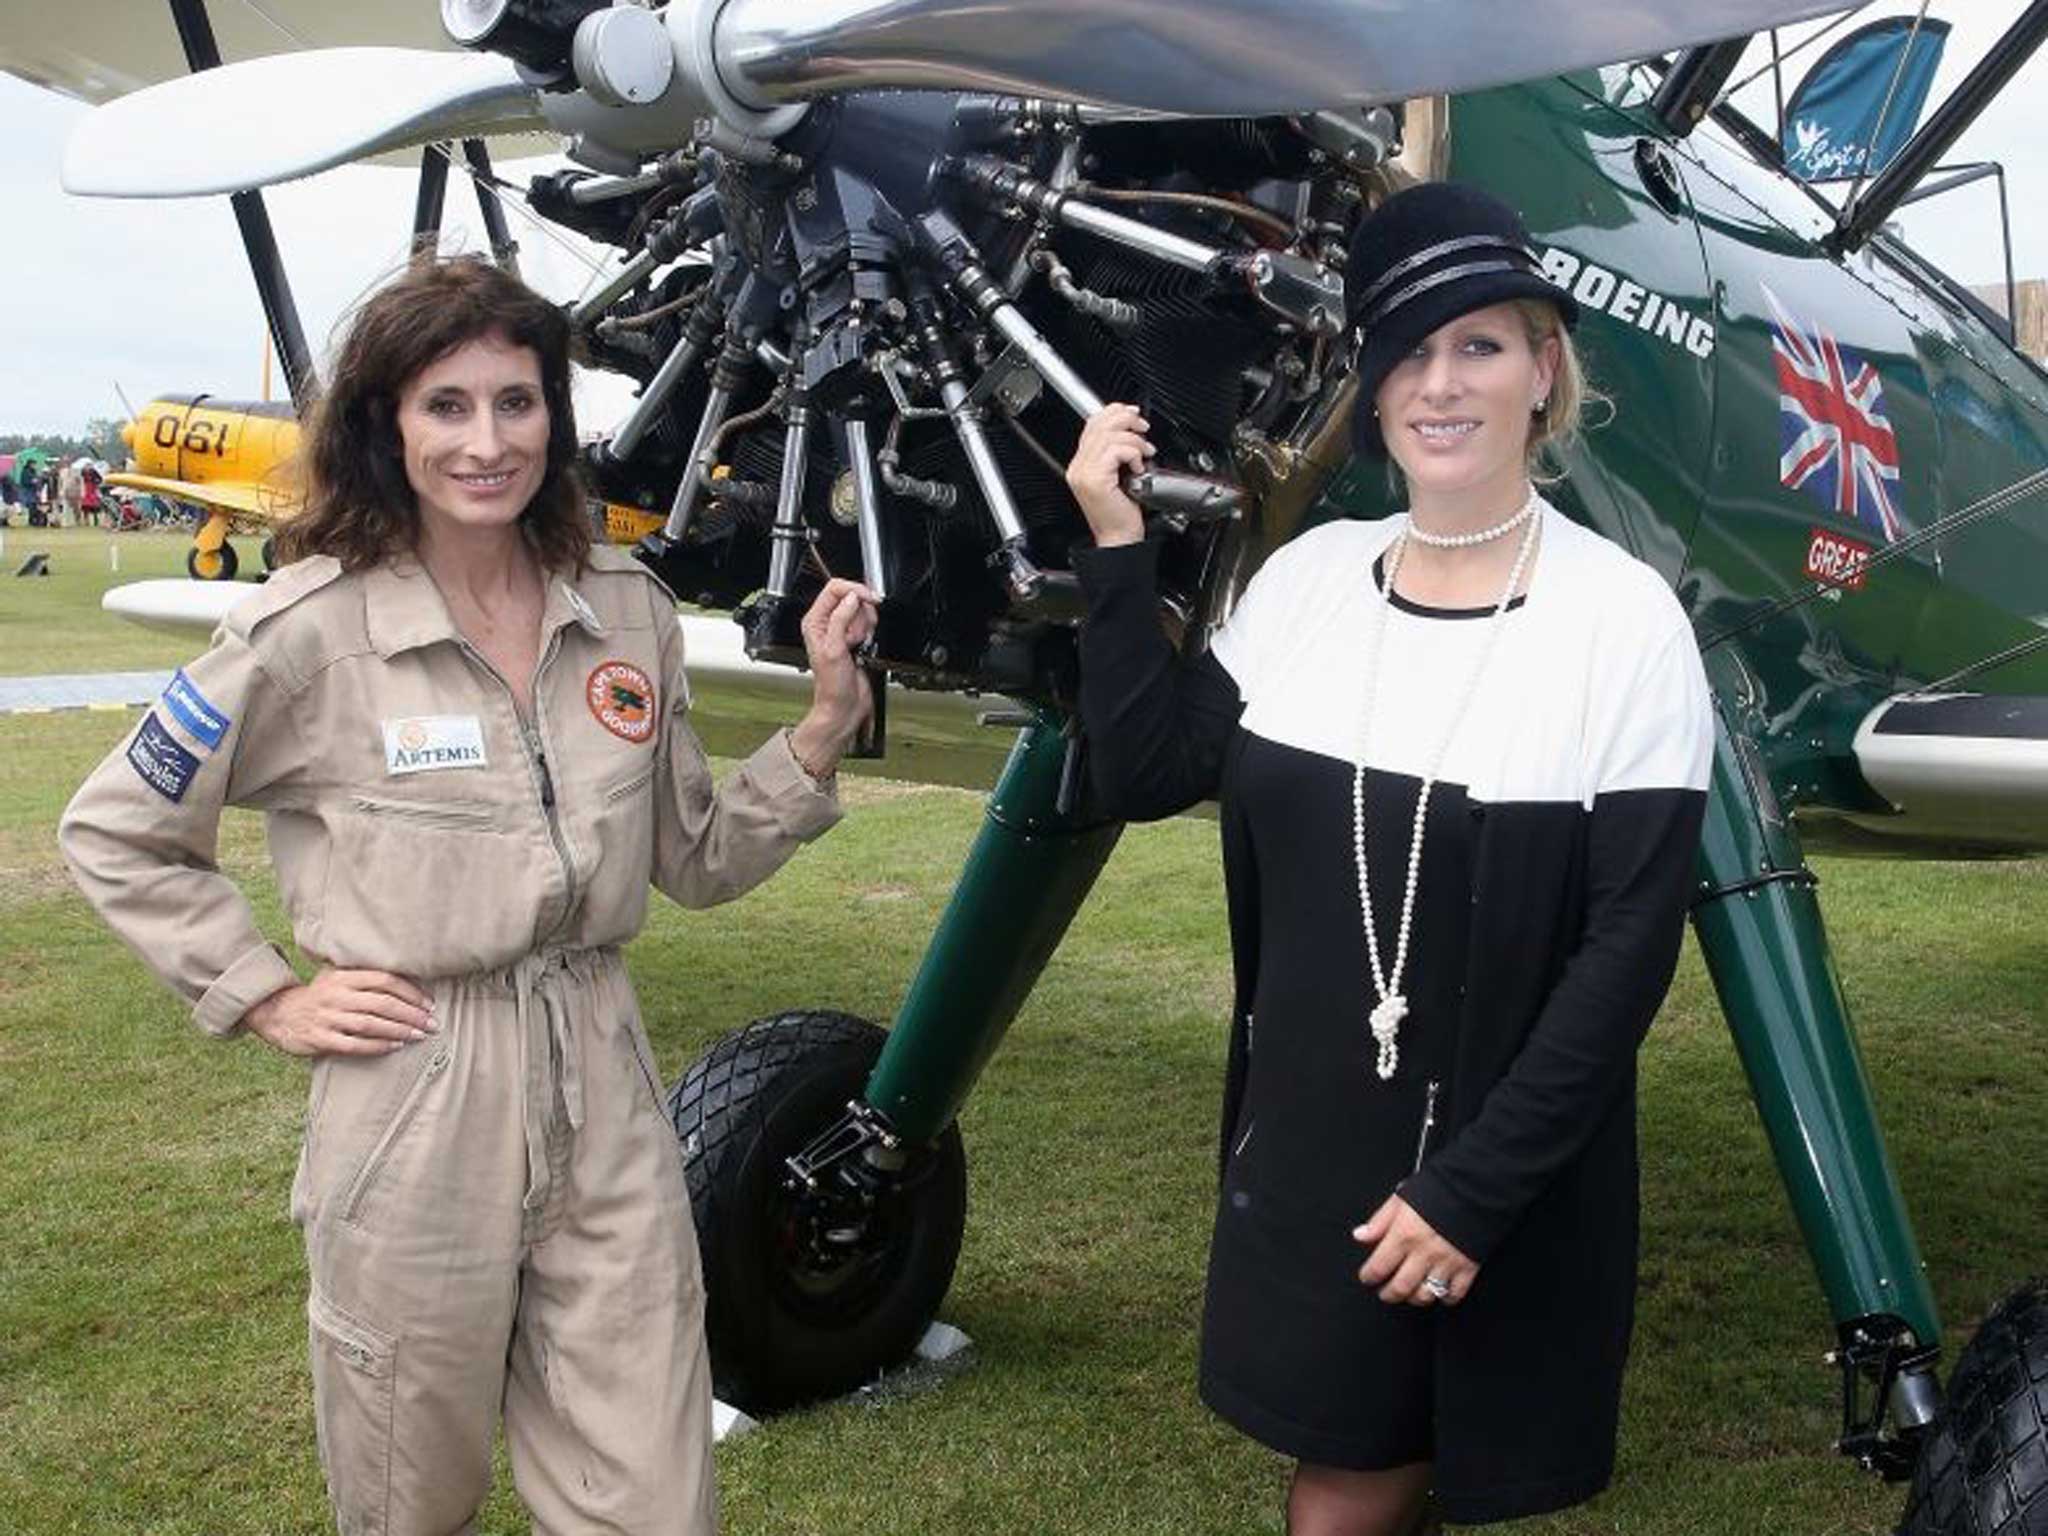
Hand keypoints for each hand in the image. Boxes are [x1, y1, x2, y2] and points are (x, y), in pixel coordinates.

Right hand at [242, 968, 435, 1057]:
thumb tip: (411, 982)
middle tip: (433, 1024)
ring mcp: (327, 1018)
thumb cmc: (320, 995)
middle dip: (412, 1015)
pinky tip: (395, 1047)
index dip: (411, 992)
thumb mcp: (337, 977)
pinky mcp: (320, 1039)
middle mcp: (336, 995)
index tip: (429, 1003)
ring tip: (419, 1036)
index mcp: (343, 976)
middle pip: (382, 1003)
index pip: (385, 979)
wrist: (278, 1013)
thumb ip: (366, 976)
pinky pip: (354, 1044)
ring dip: (399, 1031)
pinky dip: (377, 1046)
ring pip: (371, 1024)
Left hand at [791, 577, 880, 776]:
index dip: (854, 590)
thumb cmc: (831, 685)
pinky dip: (870, 634)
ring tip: (857, 644)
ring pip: (863, 611)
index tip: (869, 598)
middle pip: (852, 597)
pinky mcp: (856, 639)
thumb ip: (841, 619)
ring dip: (865, 626)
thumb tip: (852, 599)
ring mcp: (842, 631)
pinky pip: (869, 625)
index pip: (834, 589)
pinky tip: (863, 646)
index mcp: (815, 621)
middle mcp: (828, 623)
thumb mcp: (834, 648)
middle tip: (857, 633)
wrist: (843, 706)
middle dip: (861, 614)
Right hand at [1065, 403, 1153, 546]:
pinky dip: (1133, 453)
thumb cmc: (1121, 514)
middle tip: (1143, 429)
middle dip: (1127, 420)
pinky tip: (1138, 467)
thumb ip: (1117, 454)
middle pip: (1099, 423)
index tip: (1133, 414)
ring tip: (1144, 454)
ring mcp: (1084, 472)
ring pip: (1110, 435)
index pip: (1092, 423)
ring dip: (1134, 441)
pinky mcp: (1095, 479)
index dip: (1114, 412)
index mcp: (1081, 464)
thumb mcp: (1119, 476)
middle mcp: (1078, 466)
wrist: (1119, 539)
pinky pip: (1116, 450)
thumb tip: (1130, 429)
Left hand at [1354, 1192, 1478, 1306]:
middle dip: (1388, 1294)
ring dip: (1414, 1298)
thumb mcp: (1401, 1199)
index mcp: (1404, 1234)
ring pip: (1426, 1295)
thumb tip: (1360, 1236)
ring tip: (1410, 1293)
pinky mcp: (1468, 1267)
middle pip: (1400, 1287)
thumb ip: (1379, 1221)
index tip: (1367, 1277)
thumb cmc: (1436, 1189)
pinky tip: (1439, 1291)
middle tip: (1385, 1292)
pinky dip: (1445, 1298)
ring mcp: (1446, 1263)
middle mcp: (1423, 1253)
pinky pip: (1454, 1294)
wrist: (1474, 1187)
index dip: (1369, 1276)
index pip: (1379, 1267)